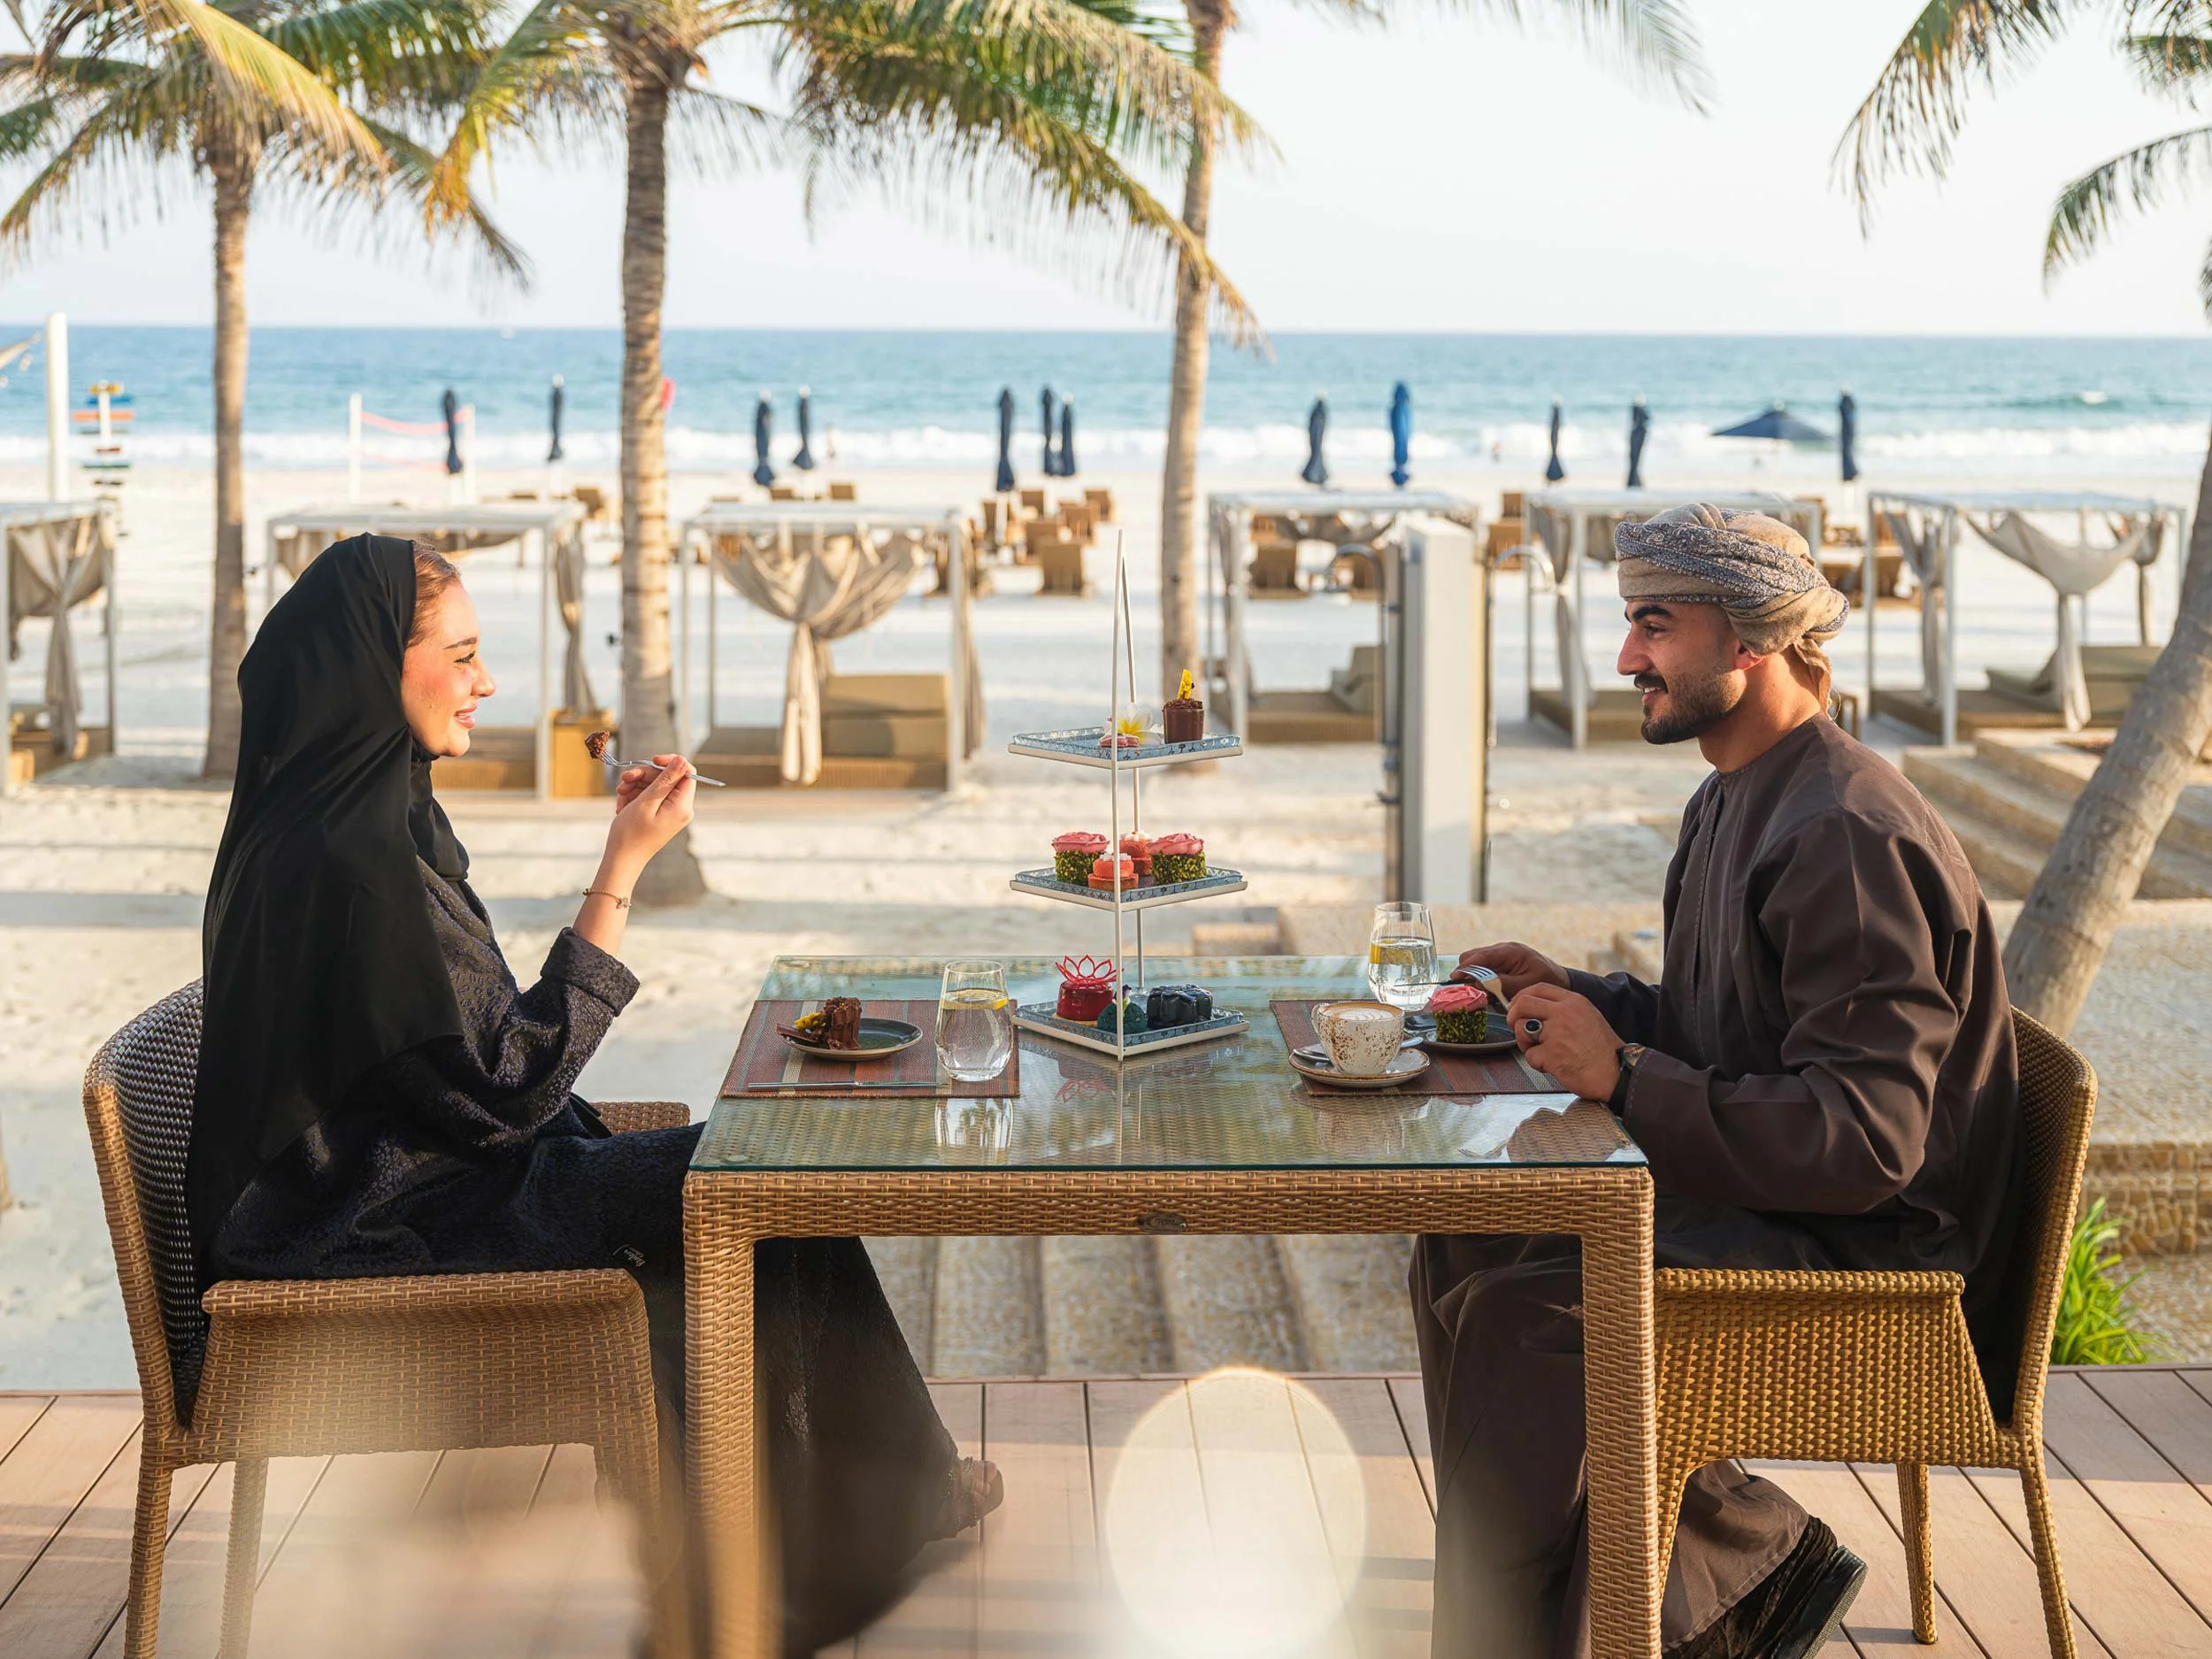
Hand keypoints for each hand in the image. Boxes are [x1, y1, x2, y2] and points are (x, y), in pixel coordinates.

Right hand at [602, 754, 696, 880]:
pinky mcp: (659, 815)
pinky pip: (648, 797)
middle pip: (667, 777)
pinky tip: (622, 805)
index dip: (670, 762)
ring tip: (620, 795)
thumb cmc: (632, 833)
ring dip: (635, 786)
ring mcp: (670, 812)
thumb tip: (683, 759)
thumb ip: (666, 779)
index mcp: (683, 805)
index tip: (652, 760)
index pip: (687, 772)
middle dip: (644, 775)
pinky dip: (634, 797)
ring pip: (654, 786)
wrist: (621, 859)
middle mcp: (680, 808)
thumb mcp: (647, 801)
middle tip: (625, 779)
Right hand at [1455, 941, 1568, 999]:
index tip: (1455, 977)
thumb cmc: (1547, 981)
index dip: (1466, 967)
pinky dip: (1483, 978)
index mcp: (1511, 951)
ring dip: (1475, 976)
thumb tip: (1479, 983)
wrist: (1561, 980)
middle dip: (1468, 971)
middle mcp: (1504, 949)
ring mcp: (1502, 954)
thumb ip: (1502, 983)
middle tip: (1469, 989)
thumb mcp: (1525, 985)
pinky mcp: (1502, 961)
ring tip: (1483, 992)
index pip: (1481, 956)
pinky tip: (1491, 990)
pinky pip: (1485, 967)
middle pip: (1474, 956)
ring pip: (1477, 961)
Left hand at [1505, 983, 1623, 1101]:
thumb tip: (1534, 1009)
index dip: (1522, 997)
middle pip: (1522, 1004)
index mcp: (1574, 1002)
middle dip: (1513, 1017)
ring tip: (1541, 1052)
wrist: (1617, 1073)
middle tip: (1518, 1030)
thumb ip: (1564, 1010)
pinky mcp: (1551, 1054)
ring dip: (1525, 1044)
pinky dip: (1537, 1064)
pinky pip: (1530, 1056)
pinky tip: (1553, 1066)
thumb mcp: (1588, 1017)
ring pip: (1521, 1029)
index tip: (1517, 1007)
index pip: (1539, 988)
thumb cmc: (1603, 1050)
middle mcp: (1564, 1013)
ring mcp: (1557, 1033)